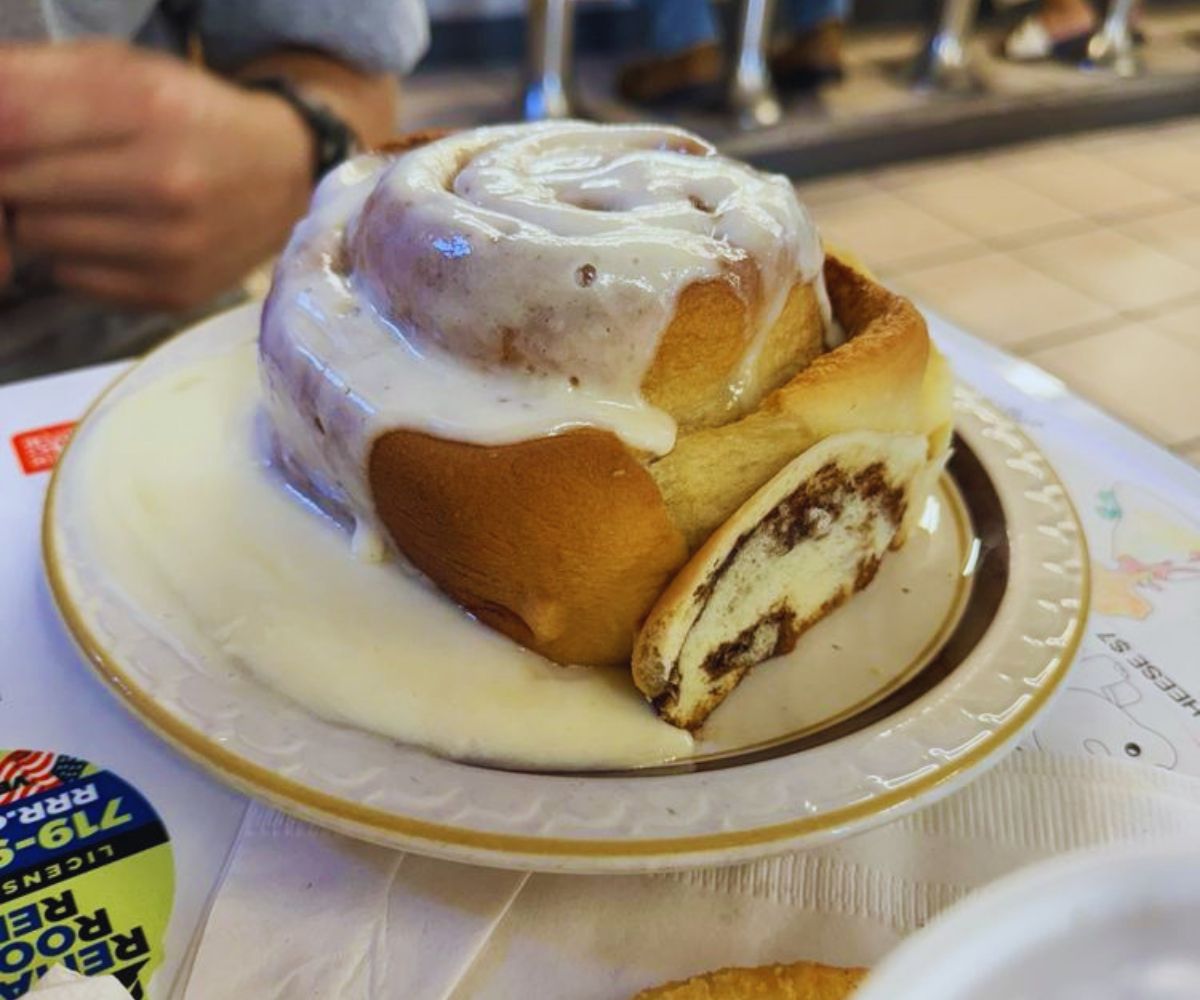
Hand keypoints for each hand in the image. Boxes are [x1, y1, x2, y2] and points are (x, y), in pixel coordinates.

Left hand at [0, 40, 314, 309]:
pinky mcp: (173, 292)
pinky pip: (71, 277)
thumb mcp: (127, 72)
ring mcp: (172, 246)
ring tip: (82, 199)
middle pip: (17, 186)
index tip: (8, 138)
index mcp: (150, 108)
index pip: (13, 125)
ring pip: (38, 236)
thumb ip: (40, 79)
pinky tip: (109, 234)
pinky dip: (75, 256)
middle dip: (16, 174)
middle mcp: (165, 182)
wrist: (284, 178)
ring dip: (44, 216)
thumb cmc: (194, 116)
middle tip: (46, 167)